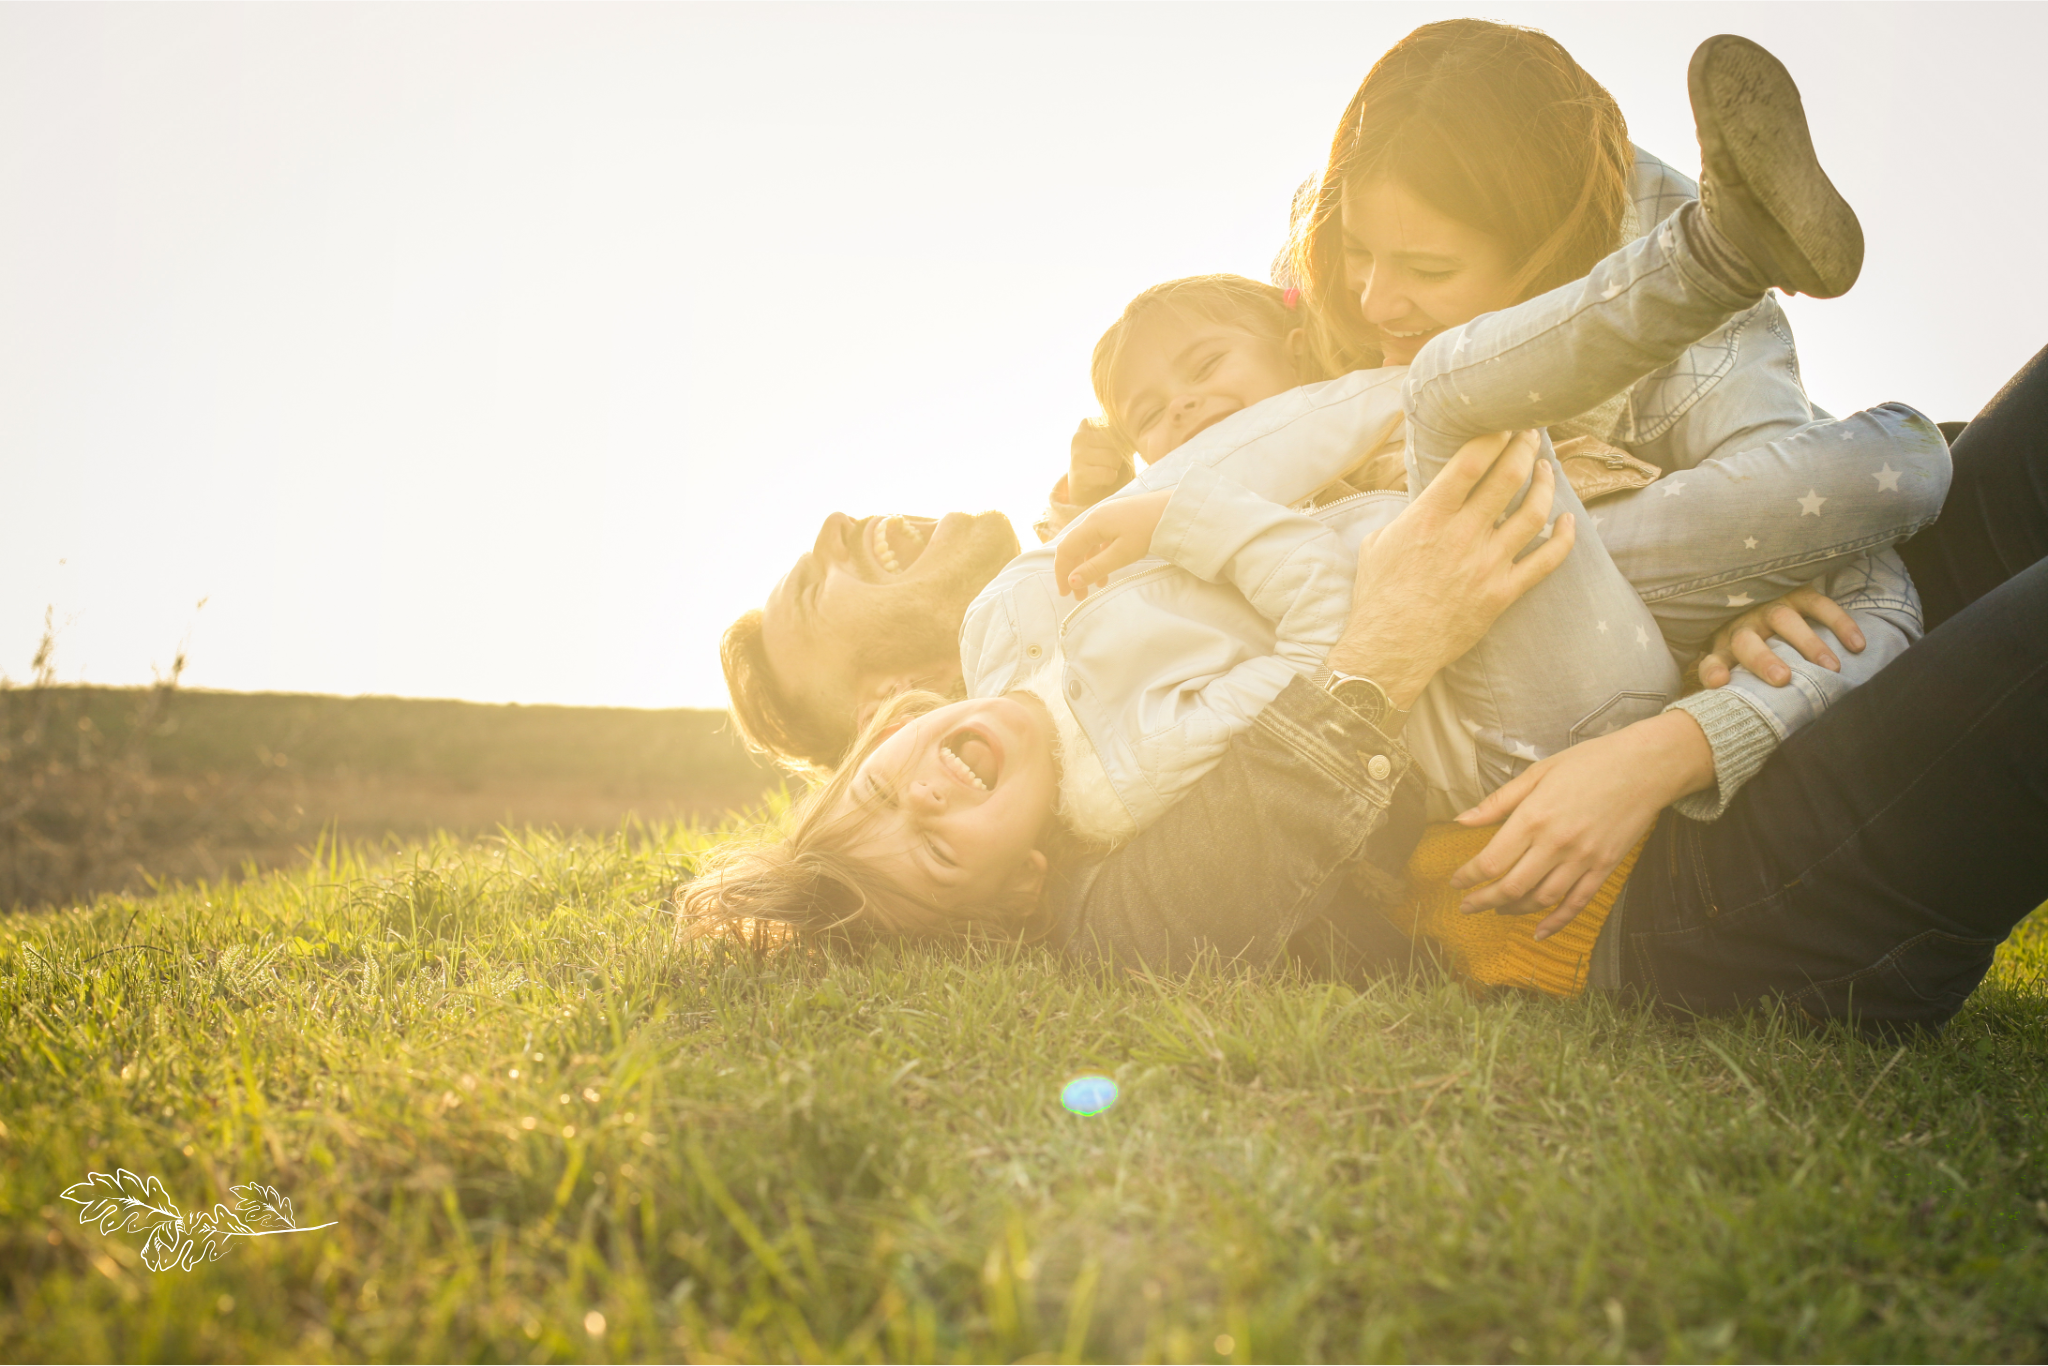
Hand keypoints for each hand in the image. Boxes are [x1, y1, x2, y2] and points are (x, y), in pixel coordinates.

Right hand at [1054, 490, 1171, 599]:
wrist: (1175, 509)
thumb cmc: (1149, 531)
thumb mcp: (1122, 554)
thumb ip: (1095, 568)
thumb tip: (1071, 581)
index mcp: (1092, 525)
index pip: (1066, 550)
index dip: (1062, 573)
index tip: (1066, 594)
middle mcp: (1095, 518)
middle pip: (1074, 547)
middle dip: (1073, 571)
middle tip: (1079, 595)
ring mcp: (1106, 516)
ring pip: (1087, 544)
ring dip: (1087, 565)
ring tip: (1096, 586)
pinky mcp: (1118, 517)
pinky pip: (1100, 539)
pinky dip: (1099, 556)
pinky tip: (1108, 569)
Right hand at [1069, 419, 1134, 508]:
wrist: (1091, 492)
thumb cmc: (1108, 463)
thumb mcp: (1116, 442)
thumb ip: (1123, 432)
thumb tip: (1133, 431)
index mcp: (1088, 423)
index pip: (1119, 427)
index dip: (1125, 441)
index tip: (1116, 450)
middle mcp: (1079, 436)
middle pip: (1117, 442)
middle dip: (1120, 455)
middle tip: (1110, 463)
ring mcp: (1076, 455)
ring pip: (1114, 458)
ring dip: (1116, 468)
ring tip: (1105, 470)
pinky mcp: (1078, 474)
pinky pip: (1108, 474)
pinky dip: (1111, 479)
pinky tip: (1101, 480)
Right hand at [1326, 429, 1574, 707]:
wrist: (1390, 649)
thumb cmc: (1378, 596)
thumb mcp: (1379, 541)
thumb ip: (1410, 514)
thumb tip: (1426, 496)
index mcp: (1428, 517)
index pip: (1470, 460)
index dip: (1493, 433)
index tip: (1503, 421)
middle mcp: (1462, 535)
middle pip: (1508, 477)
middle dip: (1525, 447)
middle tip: (1531, 434)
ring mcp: (1487, 564)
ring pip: (1534, 512)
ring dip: (1546, 484)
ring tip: (1547, 469)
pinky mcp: (1502, 593)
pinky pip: (1546, 561)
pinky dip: (1564, 538)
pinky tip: (1570, 521)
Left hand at [1450, 710, 1715, 938]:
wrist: (1646, 767)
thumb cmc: (1589, 763)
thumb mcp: (1538, 772)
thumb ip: (1498, 802)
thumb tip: (1461, 820)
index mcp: (1534, 818)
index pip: (1491, 861)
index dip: (1468, 877)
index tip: (1456, 882)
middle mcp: (1556, 844)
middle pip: (1511, 887)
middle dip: (1483, 901)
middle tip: (1466, 907)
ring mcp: (1583, 859)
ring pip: (1541, 899)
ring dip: (1514, 909)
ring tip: (1498, 908)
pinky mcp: (1604, 868)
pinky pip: (1577, 903)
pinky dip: (1556, 922)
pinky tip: (1540, 932)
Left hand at [1697, 584, 1864, 687]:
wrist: (1765, 605)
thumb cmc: (1752, 651)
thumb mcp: (1738, 667)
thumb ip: (1738, 686)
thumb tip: (1733, 715)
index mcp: (1725, 648)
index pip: (1712, 661)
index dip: (1713, 670)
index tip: (1720, 682)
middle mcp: (1744, 625)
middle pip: (1746, 641)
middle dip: (1763, 659)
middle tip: (1783, 679)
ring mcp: (1770, 608)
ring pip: (1783, 620)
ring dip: (1807, 643)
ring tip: (1831, 667)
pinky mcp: (1798, 595)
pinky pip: (1818, 605)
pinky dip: (1839, 623)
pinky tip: (1857, 645)